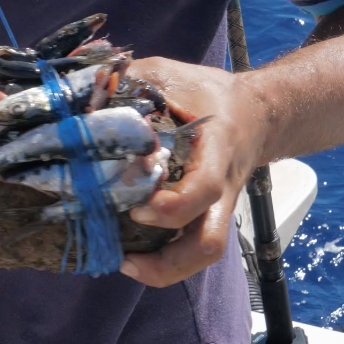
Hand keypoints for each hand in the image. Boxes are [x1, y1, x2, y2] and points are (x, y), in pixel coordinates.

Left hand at [118, 57, 267, 286]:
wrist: (256, 112)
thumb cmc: (207, 93)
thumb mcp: (170, 74)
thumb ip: (131, 77)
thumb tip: (88, 84)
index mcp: (216, 152)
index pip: (204, 190)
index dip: (170, 207)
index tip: (136, 207)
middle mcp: (221, 189)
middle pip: (208, 244)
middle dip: (166, 261)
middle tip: (123, 255)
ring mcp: (217, 207)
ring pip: (203, 253)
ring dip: (164, 270)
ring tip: (123, 265)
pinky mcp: (206, 213)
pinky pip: (191, 246)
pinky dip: (164, 258)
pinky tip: (130, 252)